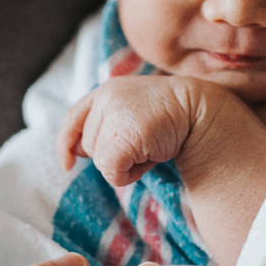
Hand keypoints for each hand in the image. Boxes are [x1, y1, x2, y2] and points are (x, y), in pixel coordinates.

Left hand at [58, 76, 194, 184]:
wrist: (199, 111)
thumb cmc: (167, 118)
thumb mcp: (131, 116)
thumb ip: (105, 127)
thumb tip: (75, 152)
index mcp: (106, 91)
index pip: (74, 118)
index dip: (66, 142)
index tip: (68, 163)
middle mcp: (106, 97)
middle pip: (88, 145)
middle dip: (111, 154)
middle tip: (142, 143)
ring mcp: (116, 113)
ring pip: (99, 160)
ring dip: (123, 164)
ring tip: (149, 147)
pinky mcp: (126, 133)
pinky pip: (111, 169)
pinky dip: (128, 174)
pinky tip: (150, 158)